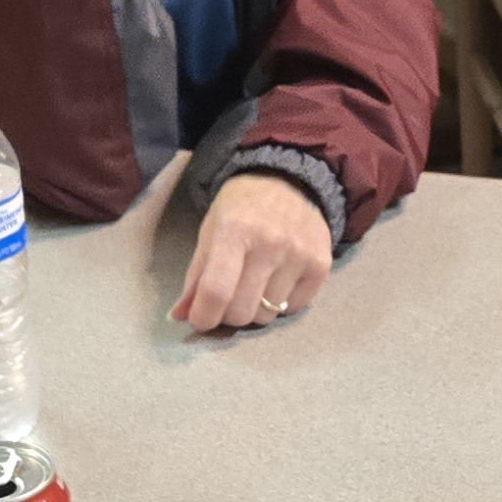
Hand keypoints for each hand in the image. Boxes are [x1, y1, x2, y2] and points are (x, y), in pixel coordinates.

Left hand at [174, 170, 328, 333]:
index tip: (199, 320)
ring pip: (267, 315)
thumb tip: (181, 316)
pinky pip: (293, 308)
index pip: (217, 290)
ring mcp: (300, 255)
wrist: (291, 181)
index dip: (203, 316)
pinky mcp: (321, 266)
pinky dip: (281, 304)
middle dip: (228, 315)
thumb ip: (196, 275)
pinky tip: (277, 281)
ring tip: (254, 285)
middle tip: (227, 299)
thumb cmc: (242, 208)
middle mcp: (271, 243)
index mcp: (235, 230)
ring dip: (255, 308)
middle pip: (242, 311)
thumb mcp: (211, 231)